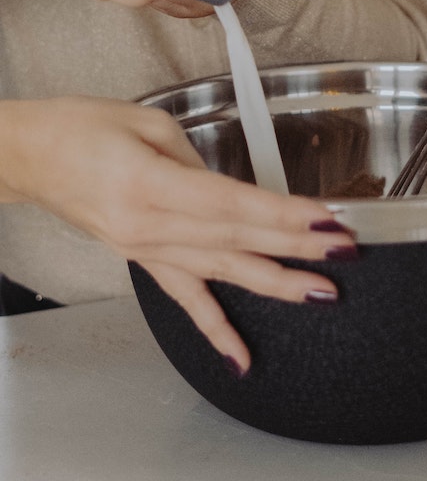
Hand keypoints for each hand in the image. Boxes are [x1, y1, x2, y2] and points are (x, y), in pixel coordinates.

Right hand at [0, 97, 355, 373]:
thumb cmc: (80, 129)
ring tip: (320, 293)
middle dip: (295, 247)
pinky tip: (241, 357)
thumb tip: (232, 188)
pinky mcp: (142, 259)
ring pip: (220, 272)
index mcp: (150, 183)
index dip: (282, 214)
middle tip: (342, 254)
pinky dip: (215, 330)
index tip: (324, 219)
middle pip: (235, 239)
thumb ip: (194, 156)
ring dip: (274, 282)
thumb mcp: (145, 122)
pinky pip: (184, 299)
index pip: (232, 204)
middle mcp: (149, 225)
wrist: (31, 157)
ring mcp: (145, 248)